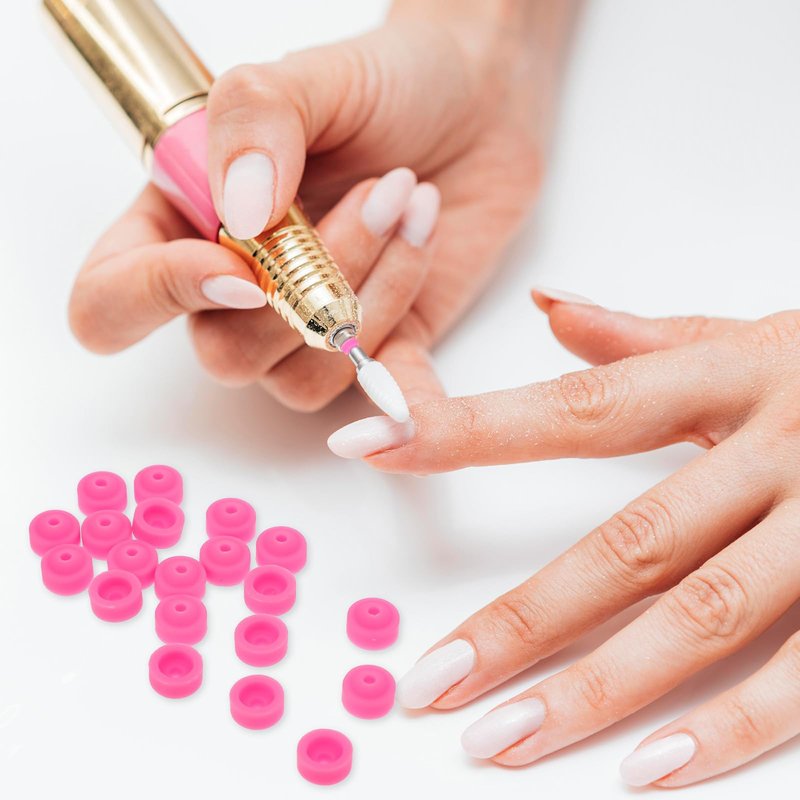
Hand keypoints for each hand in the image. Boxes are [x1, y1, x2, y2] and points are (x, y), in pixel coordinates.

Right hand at [68, 1, 575, 411]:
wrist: (475, 105)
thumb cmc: (381, 85)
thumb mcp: (303, 79)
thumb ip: (253, 125)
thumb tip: (240, 217)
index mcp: (186, 224)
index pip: (113, 302)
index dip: (154, 297)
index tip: (236, 258)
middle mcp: (239, 289)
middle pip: (225, 354)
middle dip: (306, 282)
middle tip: (378, 188)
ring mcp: (307, 325)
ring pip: (304, 373)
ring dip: (368, 290)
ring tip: (411, 197)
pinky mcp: (378, 344)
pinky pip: (373, 380)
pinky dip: (403, 325)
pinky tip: (426, 237)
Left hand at [328, 288, 799, 786]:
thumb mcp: (756, 334)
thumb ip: (647, 337)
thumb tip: (547, 311)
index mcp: (727, 377)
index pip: (569, 407)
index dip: (462, 428)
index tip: (367, 447)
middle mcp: (777, 445)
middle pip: (626, 544)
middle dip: (521, 620)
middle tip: (428, 686)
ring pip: (703, 616)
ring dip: (598, 691)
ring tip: (502, 746)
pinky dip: (734, 726)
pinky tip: (649, 773)